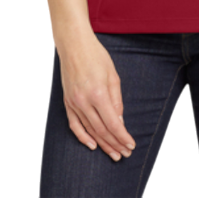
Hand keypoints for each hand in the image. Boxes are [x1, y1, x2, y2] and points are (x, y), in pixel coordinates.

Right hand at [56, 34, 136, 162]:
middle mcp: (84, 101)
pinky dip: (83, 137)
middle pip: (101, 130)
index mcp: (98, 93)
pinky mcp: (67, 102)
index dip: (122, 136)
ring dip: (102, 144)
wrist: (74, 45)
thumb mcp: (112, 75)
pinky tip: (92, 145)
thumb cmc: (96, 56)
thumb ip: (116, 100)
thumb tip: (119, 121)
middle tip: (124, 153)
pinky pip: (74, 124)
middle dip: (114, 143)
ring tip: (113, 153)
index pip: (112, 122)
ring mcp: (73, 103)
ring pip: (89, 130)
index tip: (130, 145)